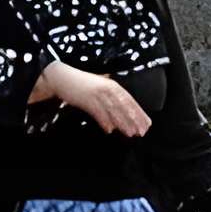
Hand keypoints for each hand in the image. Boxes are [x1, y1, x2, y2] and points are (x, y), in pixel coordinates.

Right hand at [34, 63, 150, 137]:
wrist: (63, 78)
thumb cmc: (83, 83)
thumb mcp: (101, 86)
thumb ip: (112, 96)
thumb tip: (121, 114)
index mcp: (114, 86)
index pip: (130, 101)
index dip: (139, 113)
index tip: (146, 124)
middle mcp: (108, 89)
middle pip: (124, 106)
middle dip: (134, 120)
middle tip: (141, 132)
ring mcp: (98, 94)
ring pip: (113, 110)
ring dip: (122, 122)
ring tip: (130, 133)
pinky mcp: (87, 100)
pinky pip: (97, 112)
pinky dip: (104, 121)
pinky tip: (110, 130)